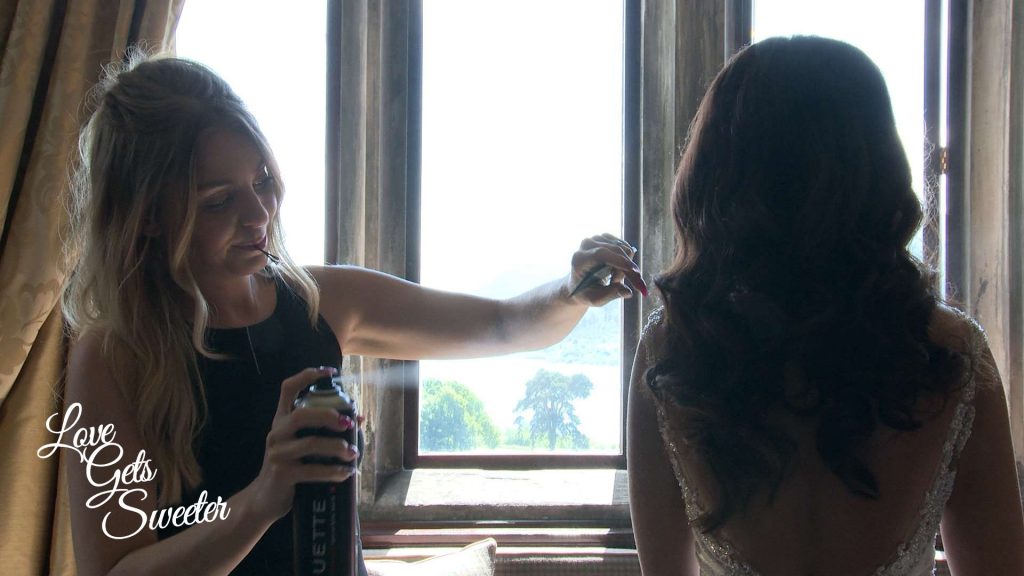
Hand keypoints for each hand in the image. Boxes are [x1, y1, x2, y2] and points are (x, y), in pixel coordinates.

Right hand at [248, 367, 360, 522]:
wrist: (264, 499)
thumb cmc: (289, 466)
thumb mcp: (302, 445)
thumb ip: (323, 430)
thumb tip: (358, 418)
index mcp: (281, 421)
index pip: (288, 389)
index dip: (307, 376)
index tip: (330, 372)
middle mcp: (277, 433)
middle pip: (302, 414)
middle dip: (329, 416)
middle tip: (349, 424)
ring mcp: (278, 454)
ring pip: (311, 444)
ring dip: (337, 447)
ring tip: (353, 453)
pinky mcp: (283, 474)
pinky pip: (313, 470)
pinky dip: (334, 471)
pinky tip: (346, 472)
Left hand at [568, 233, 647, 305]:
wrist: (581, 283)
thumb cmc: (587, 292)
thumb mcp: (596, 299)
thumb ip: (611, 294)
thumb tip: (628, 292)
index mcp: (579, 259)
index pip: (600, 254)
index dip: (618, 260)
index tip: (634, 270)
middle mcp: (587, 244)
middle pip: (616, 251)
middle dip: (627, 270)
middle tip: (626, 286)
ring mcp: (596, 238)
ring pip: (624, 250)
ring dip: (625, 268)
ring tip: (613, 279)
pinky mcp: (606, 237)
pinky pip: (626, 248)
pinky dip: (626, 262)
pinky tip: (615, 270)